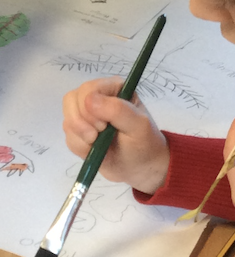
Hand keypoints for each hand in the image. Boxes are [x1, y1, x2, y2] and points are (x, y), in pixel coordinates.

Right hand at [62, 77, 169, 192]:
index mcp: (113, 88)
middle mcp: (97, 97)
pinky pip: (68, 136)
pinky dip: (79, 147)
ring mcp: (85, 114)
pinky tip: (94, 150)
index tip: (103, 126)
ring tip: (98, 144)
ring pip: (67, 119)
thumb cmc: (144, 143)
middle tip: (98, 136)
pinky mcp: (79, 131)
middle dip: (82, 123)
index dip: (89, 109)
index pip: (88, 89)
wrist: (139, 168)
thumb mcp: (138, 125)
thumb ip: (117, 110)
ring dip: (80, 136)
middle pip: (71, 100)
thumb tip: (89, 100)